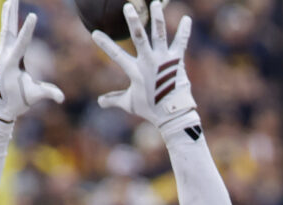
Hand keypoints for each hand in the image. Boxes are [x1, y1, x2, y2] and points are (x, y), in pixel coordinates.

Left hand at [0, 0, 64, 124]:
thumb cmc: (18, 101)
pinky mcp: (4, 55)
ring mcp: (3, 53)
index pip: (22, 42)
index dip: (28, 29)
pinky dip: (7, 24)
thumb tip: (61, 98)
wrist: (1, 106)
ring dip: (8, 15)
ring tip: (9, 1)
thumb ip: (47, 93)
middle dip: (11, 14)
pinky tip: (8, 17)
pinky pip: (6, 35)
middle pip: (9, 30)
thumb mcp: (34, 96)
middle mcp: (4, 55)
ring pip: (5, 30)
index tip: (32, 15)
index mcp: (11, 63)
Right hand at [91, 1, 198, 133]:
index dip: (105, 44)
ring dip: (158, 18)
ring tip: (156, 3)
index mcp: (135, 71)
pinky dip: (185, 31)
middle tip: (128, 6)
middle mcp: (149, 62)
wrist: (173, 115)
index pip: (116, 54)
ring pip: (160, 34)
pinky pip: (181, 43)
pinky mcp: (178, 62)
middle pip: (139, 37)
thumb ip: (114, 99)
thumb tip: (100, 102)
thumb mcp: (130, 104)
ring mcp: (164, 60)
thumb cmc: (151, 109)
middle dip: (133, 21)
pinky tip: (187, 19)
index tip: (95, 32)